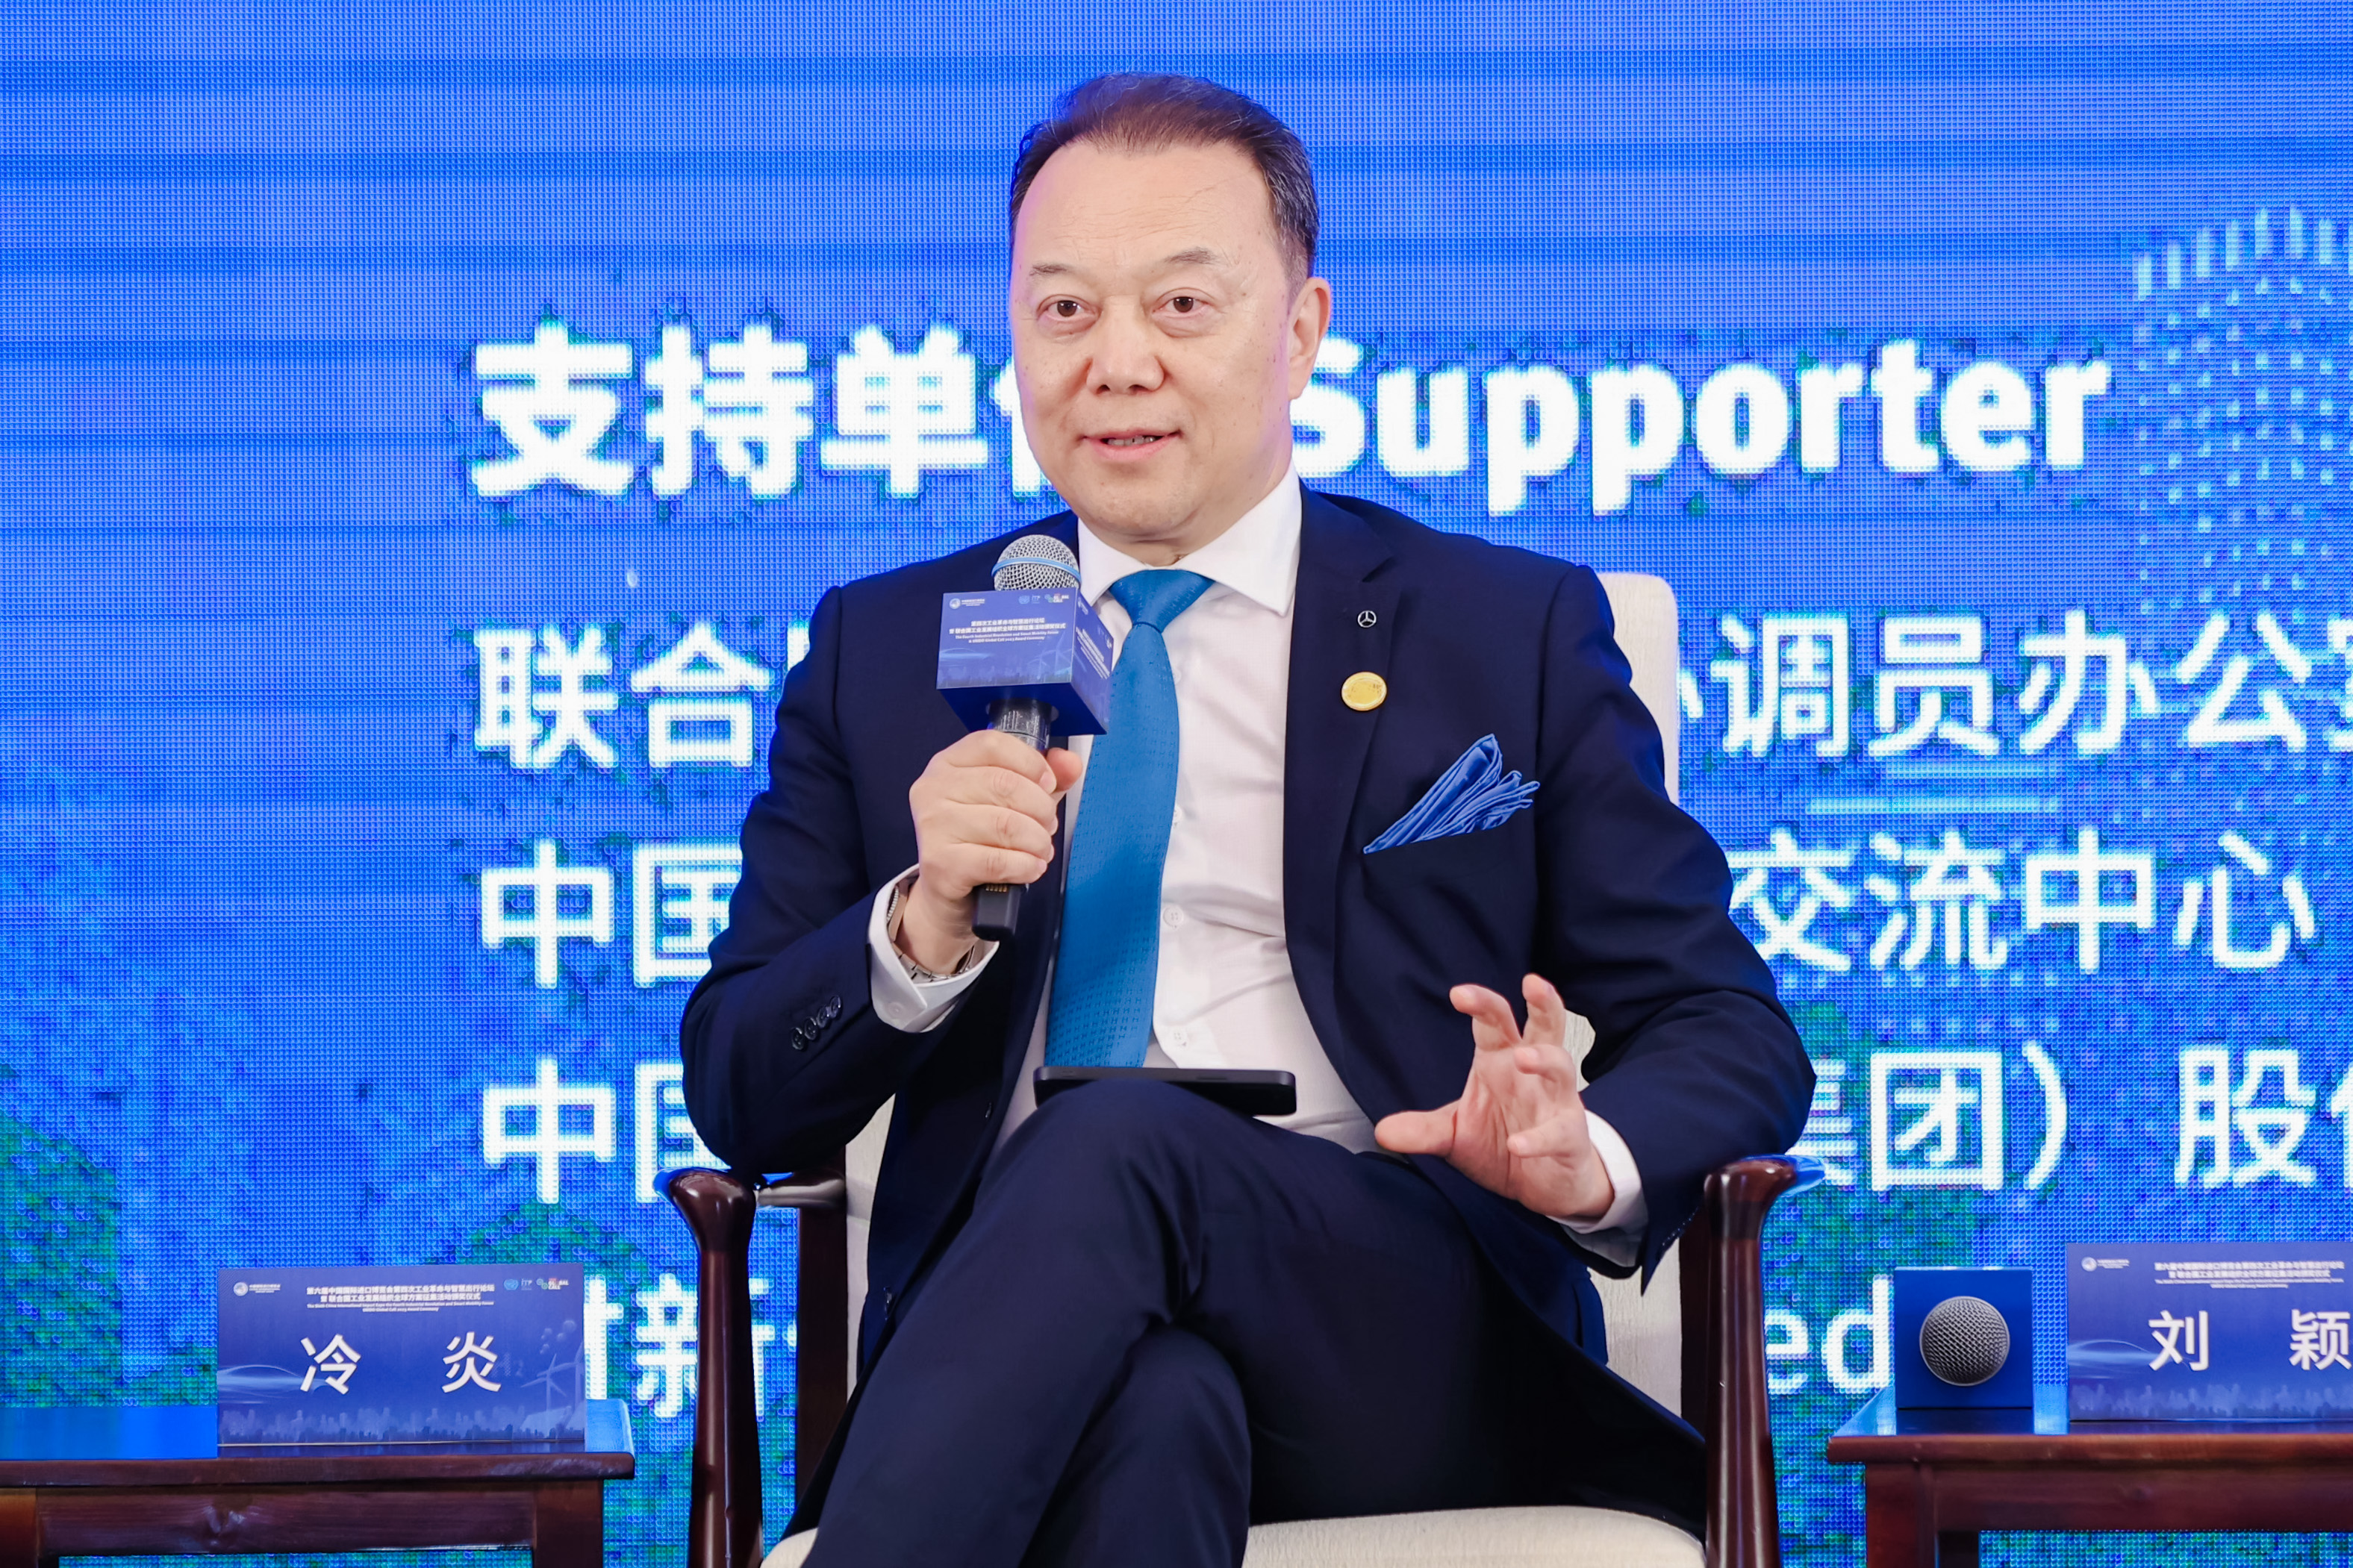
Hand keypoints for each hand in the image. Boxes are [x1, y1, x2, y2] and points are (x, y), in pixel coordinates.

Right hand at [899, 731, 1084, 973]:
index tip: (1048, 784)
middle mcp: (933, 788)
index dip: (1031, 762)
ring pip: (1006, 824)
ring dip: (1037, 841)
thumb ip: (1046, 777)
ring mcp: (933, 826)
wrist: (948, 890)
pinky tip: (1030, 868)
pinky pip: (998, 861)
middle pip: (1005, 784)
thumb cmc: (981, 839)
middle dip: (1041, 809)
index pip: (993, 744)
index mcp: (949, 763)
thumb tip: (1070, 762)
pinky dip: (1025, 866)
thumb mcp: (1016, 801)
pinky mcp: (940, 863)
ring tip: (1040, 849)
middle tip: (1047, 826)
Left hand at [1373, 974, 1615, 1222]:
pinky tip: (1517, 1145)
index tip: (1458, 994)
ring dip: (1545, 1059)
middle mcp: (1532, 1074)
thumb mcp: (1455, 1135)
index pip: (1493, 1021)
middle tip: (1532, 982)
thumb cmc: (1501, 1142)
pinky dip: (1539, 1137)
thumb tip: (1381, 1131)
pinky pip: (1558, 1131)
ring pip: (1561, 1068)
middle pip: (1545, 1026)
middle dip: (1543, 1003)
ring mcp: (1557, 1102)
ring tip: (1524, 1057)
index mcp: (1502, 1060)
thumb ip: (1423, 1130)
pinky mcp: (1570, 1137)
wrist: (1543, 1184)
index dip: (1480, 1002)